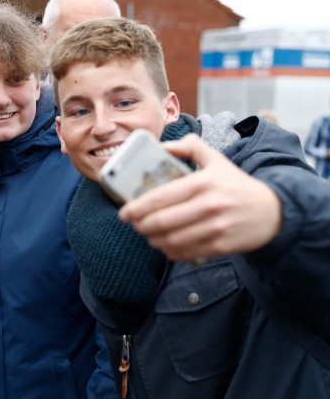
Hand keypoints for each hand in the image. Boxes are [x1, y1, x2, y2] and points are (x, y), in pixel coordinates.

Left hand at [118, 134, 281, 260]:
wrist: (273, 211)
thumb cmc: (237, 185)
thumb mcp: (217, 159)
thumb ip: (190, 147)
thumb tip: (162, 146)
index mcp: (203, 182)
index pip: (160, 197)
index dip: (137, 208)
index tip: (124, 213)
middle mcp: (209, 205)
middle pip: (162, 221)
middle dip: (141, 226)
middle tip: (135, 225)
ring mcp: (216, 227)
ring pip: (172, 240)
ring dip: (153, 240)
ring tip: (148, 235)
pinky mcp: (221, 246)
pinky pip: (186, 252)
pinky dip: (170, 251)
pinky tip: (165, 246)